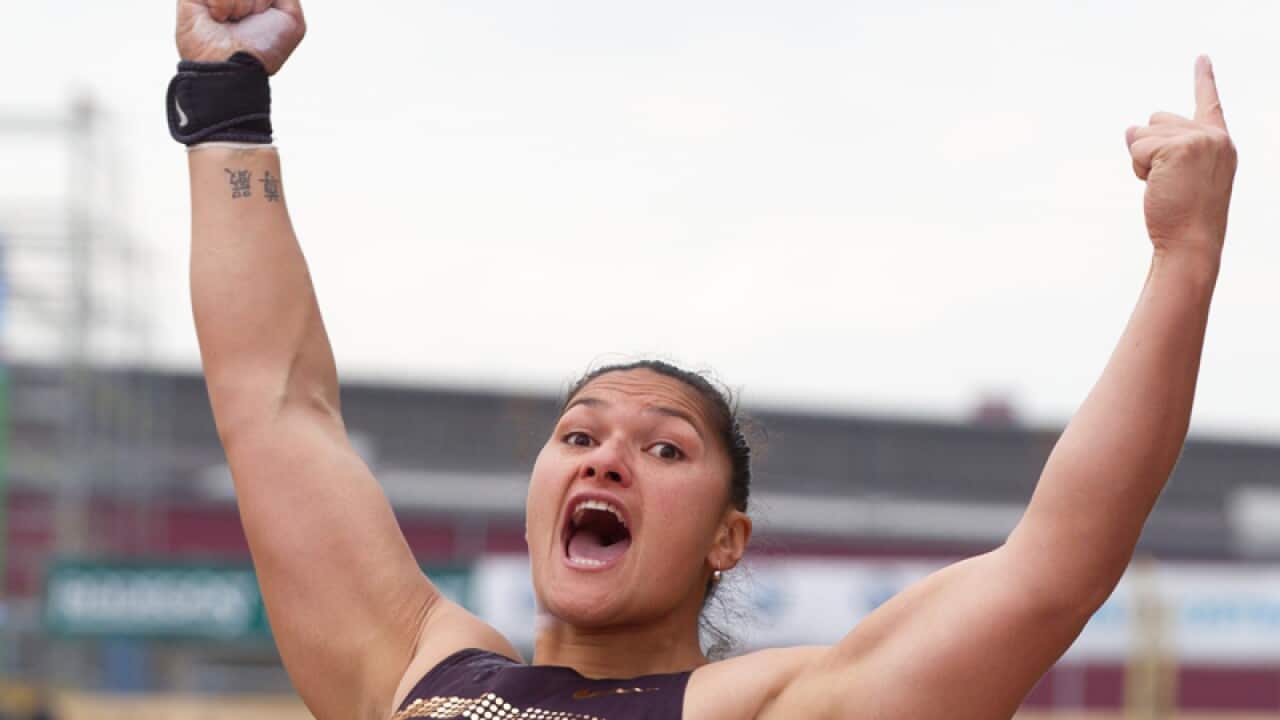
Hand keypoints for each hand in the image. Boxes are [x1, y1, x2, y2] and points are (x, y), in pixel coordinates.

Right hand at [176, 0, 305, 75]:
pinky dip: (223, 4)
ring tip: (233, 20)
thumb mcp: (291, 19)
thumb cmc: (263, 48)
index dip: (263, 1)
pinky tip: (219, 18)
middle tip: (249, 18)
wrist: (235, 66)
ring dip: (241, 4)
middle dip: (256, 1)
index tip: (261, 14)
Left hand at [1125, 56, 1236, 257]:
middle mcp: (1213, 136)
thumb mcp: (1179, 174)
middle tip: (1169, 182)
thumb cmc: (1184, 216)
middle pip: (1156, 119)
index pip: (1209, 103)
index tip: (1201, 58)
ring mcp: (1197, 139)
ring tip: (1165, 185)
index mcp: (1220, 142)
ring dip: (1141, 161)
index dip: (1204, 79)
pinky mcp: (1178, 147)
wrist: (1191, 242)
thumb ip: (1162, 147)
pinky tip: (1157, 185)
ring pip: (1141, 133)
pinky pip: (1136, 147)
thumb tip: (1129, 128)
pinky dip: (1138, 168)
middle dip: (1149, 148)